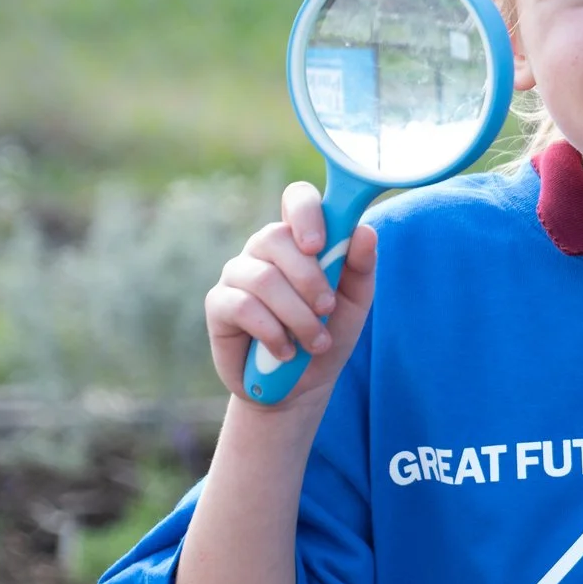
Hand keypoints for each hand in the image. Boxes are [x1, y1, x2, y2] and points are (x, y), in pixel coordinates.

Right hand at [203, 181, 376, 408]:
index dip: (306, 212)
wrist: (300, 385)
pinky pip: (243, 307)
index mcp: (301, 237)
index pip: (297, 198)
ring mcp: (237, 273)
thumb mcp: (355, 302)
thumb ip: (361, 266)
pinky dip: (273, 332)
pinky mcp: (218, 304)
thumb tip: (364, 231)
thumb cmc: (329, 333)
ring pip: (263, 278)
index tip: (318, 245)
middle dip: (309, 278)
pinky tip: (286, 351)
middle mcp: (265, 248)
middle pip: (276, 236)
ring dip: (297, 315)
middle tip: (327, 309)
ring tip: (315, 341)